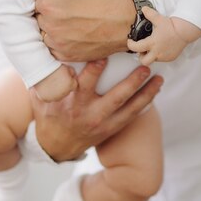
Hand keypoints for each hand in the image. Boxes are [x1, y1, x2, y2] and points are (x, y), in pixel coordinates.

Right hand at [30, 59, 162, 161]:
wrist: (56, 147)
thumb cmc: (49, 114)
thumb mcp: (41, 97)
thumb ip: (47, 78)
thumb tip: (49, 53)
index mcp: (73, 103)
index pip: (85, 84)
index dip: (95, 69)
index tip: (105, 55)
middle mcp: (90, 114)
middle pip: (115, 98)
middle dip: (132, 82)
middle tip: (145, 67)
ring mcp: (103, 123)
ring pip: (129, 109)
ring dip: (146, 94)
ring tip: (159, 79)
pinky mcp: (111, 129)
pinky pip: (131, 117)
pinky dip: (145, 104)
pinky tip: (155, 91)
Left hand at [35, 0, 134, 61]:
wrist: (127, 23)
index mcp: (49, 4)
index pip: (37, 0)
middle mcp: (49, 26)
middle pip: (40, 17)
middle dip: (51, 12)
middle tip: (70, 7)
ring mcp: (58, 43)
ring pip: (46, 33)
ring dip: (54, 28)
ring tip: (73, 20)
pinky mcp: (67, 55)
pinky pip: (54, 49)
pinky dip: (61, 42)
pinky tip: (75, 33)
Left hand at [127, 7, 200, 64]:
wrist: (184, 31)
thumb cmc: (171, 26)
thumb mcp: (159, 19)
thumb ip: (149, 14)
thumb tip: (143, 9)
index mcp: (152, 43)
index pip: (136, 48)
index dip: (130, 45)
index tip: (130, 41)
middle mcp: (157, 52)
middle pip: (144, 61)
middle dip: (141, 56)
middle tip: (142, 50)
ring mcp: (164, 56)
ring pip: (154, 59)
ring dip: (151, 54)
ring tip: (153, 46)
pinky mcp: (170, 58)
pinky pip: (162, 58)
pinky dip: (160, 54)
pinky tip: (162, 47)